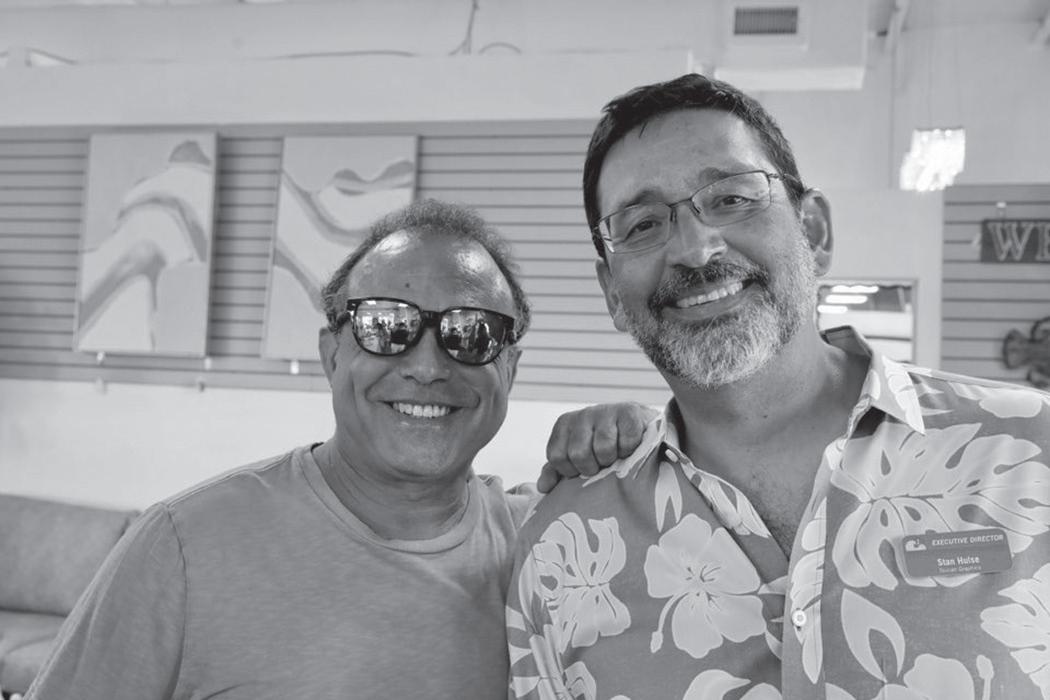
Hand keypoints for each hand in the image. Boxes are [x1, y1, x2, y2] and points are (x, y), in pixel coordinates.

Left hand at [537, 402, 659, 492]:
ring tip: (616, 455)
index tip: (582, 469)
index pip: (557, 457)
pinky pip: (626, 442)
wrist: (638, 426)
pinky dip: (629, 450)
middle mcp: (582, 414)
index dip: (571, 471)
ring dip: (612, 459)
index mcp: (564, 424)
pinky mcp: (629, 412)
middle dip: (592, 467)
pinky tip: (629, 446)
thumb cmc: (602, 445)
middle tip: (601, 463)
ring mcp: (606, 411)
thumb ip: (556, 471)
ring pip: (603, 449)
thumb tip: (543, 487)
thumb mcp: (576, 457)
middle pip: (578, 454)